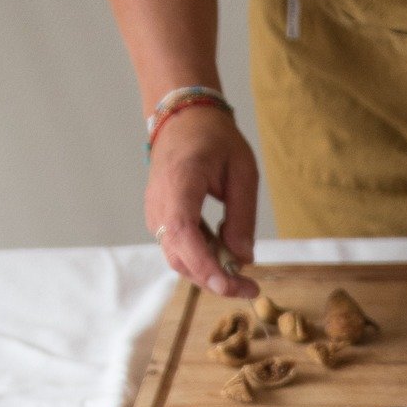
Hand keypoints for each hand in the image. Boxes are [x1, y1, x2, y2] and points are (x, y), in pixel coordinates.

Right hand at [145, 106, 259, 297]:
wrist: (183, 118)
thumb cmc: (214, 138)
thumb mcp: (243, 171)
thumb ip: (243, 215)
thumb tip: (244, 257)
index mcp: (180, 183)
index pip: (183, 233)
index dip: (204, 264)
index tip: (229, 284)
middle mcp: (160, 203)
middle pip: (180, 256)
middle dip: (214, 279)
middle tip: (250, 288)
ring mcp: (155, 213)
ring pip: (178, 258)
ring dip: (209, 272)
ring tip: (242, 275)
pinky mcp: (160, 219)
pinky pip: (179, 248)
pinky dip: (202, 258)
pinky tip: (225, 253)